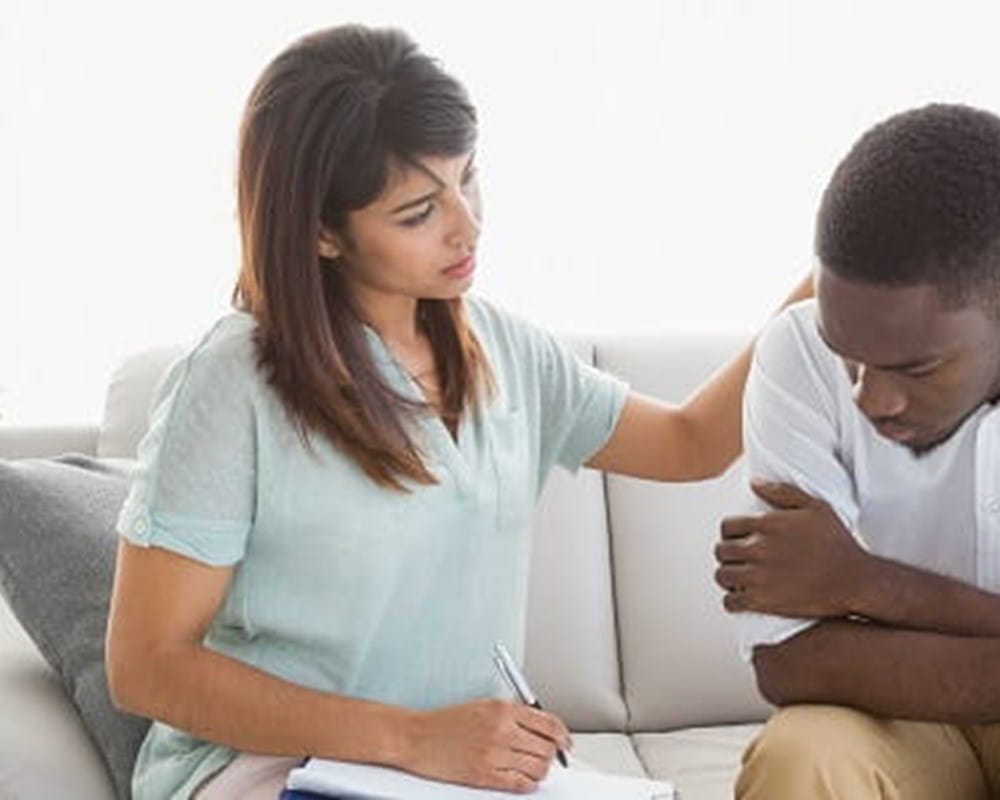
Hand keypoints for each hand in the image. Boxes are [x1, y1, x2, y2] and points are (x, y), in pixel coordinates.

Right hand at [402, 698, 570, 792]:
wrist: (417, 737)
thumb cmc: (446, 722)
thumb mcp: (484, 705)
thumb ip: (514, 714)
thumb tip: (542, 727)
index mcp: (503, 709)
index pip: (549, 723)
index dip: (562, 735)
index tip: (565, 743)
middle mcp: (502, 730)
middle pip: (546, 748)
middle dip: (551, 755)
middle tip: (548, 757)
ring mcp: (494, 754)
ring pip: (537, 768)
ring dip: (540, 770)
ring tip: (532, 767)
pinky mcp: (485, 775)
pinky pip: (520, 784)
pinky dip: (527, 783)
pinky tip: (523, 778)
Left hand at [715, 480, 872, 616]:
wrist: (855, 581)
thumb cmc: (838, 542)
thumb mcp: (816, 507)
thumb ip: (782, 492)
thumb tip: (754, 482)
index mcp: (767, 524)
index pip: (727, 527)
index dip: (730, 534)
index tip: (737, 540)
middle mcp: (758, 548)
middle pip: (721, 551)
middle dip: (727, 554)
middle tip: (736, 560)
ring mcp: (759, 576)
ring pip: (722, 576)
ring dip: (727, 576)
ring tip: (736, 578)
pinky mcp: (763, 601)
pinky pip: (731, 601)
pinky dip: (731, 601)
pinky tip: (740, 598)